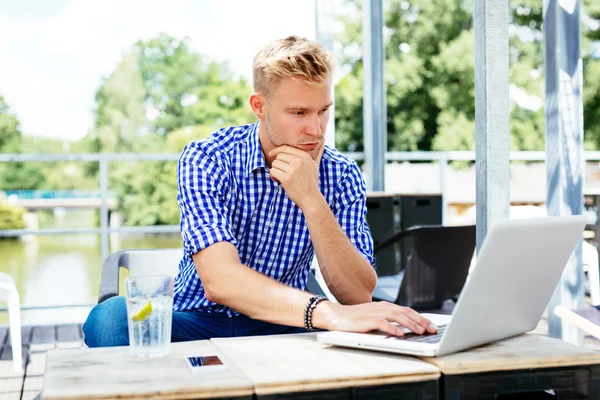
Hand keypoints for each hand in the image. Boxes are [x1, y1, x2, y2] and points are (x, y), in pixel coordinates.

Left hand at [269, 143, 324, 209]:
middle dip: (278, 164)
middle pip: (279, 156)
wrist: (311, 198)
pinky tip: (278, 181)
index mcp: (304, 156)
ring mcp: (293, 170)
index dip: (277, 150)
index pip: (285, 148)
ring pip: (275, 164)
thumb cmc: (311, 182)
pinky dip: (273, 177)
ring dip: (275, 171)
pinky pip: (273, 172)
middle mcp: (299, 161)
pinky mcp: (286, 178)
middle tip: (281, 172)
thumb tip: (323, 140)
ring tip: (281, 177)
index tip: (272, 154)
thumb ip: (318, 153)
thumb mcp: (315, 165)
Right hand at [312, 301, 437, 335]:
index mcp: (386, 306)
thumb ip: (389, 321)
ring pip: (397, 316)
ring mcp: (374, 312)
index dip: (421, 318)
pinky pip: (382, 323)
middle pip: (406, 312)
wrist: (335, 315)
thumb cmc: (355, 319)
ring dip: (410, 324)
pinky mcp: (366, 320)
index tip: (432, 326)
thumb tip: (406, 329)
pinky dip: (393, 328)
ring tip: (420, 332)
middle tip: (432, 329)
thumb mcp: (375, 318)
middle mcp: (382, 307)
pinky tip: (400, 334)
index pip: (407, 310)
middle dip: (421, 321)